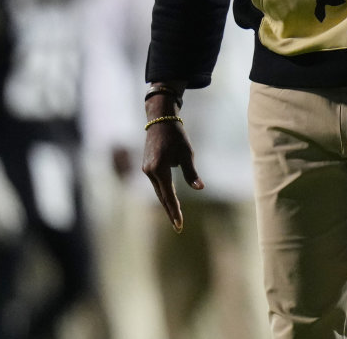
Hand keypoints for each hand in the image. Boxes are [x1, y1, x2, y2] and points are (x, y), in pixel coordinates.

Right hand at [142, 116, 202, 231]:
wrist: (160, 120)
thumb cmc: (176, 135)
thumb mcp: (187, 153)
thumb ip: (191, 173)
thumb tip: (200, 188)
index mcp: (159, 169)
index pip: (168, 195)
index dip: (175, 211)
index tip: (179, 224)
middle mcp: (149, 172)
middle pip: (162, 197)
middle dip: (171, 211)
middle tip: (178, 227)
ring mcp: (146, 170)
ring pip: (158, 191)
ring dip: (167, 203)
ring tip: (176, 216)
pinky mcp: (147, 167)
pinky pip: (157, 184)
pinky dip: (164, 193)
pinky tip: (170, 200)